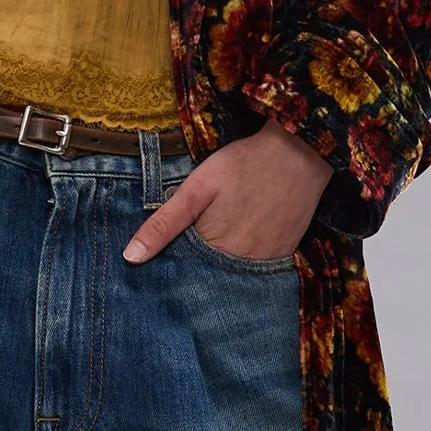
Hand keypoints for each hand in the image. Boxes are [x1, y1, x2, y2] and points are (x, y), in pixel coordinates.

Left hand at [122, 118, 332, 263]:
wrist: (299, 153)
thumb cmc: (243, 164)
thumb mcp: (197, 187)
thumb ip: (164, 223)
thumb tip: (130, 257)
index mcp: (215, 251)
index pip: (185, 274)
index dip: (172, 265)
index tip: (160, 260)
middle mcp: (242, 266)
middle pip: (210, 277)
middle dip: (195, 269)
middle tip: (191, 244)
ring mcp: (267, 262)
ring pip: (233, 275)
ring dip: (220, 266)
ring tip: (214, 241)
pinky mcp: (285, 253)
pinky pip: (258, 268)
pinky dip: (244, 261)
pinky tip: (239, 239)